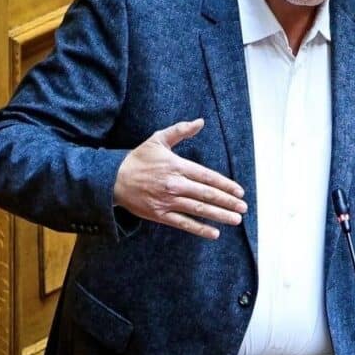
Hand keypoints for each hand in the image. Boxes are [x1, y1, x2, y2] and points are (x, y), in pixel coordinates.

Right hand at [113, 118, 246, 238]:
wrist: (112, 179)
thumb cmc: (138, 159)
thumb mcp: (158, 139)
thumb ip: (181, 130)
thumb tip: (200, 122)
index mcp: (177, 166)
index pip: (208, 177)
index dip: (225, 185)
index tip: (239, 192)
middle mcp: (175, 184)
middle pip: (207, 194)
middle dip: (228, 202)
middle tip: (243, 208)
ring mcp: (167, 201)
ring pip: (199, 209)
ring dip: (219, 215)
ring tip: (236, 219)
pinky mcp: (159, 215)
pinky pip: (183, 224)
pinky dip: (200, 229)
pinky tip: (214, 233)